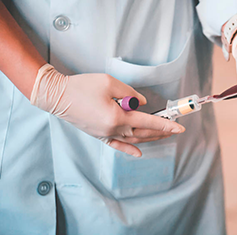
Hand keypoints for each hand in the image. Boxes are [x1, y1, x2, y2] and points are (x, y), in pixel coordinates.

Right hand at [31, 64, 185, 156]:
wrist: (57, 96)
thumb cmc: (82, 86)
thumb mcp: (110, 83)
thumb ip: (130, 93)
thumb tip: (143, 103)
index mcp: (117, 117)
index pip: (148, 122)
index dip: (165, 124)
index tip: (179, 127)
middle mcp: (113, 130)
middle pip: (143, 132)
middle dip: (161, 131)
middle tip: (174, 129)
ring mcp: (105, 135)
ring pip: (133, 140)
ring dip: (149, 138)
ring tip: (163, 136)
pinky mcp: (98, 135)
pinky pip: (117, 146)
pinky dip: (128, 149)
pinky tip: (137, 153)